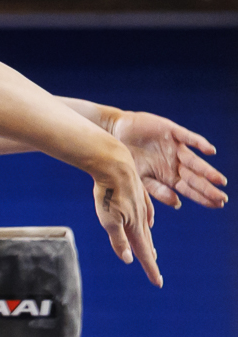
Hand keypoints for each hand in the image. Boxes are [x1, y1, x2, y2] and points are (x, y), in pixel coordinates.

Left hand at [91, 144, 161, 286]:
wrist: (114, 164)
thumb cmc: (109, 193)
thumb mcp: (109, 220)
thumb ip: (119, 241)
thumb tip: (130, 260)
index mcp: (135, 226)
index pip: (143, 253)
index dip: (150, 269)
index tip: (158, 283)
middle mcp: (141, 218)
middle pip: (145, 243)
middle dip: (148, 259)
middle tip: (154, 273)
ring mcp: (140, 206)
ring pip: (145, 229)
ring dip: (147, 243)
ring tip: (150, 253)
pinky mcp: (136, 196)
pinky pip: (145, 214)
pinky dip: (147, 223)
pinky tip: (148, 224)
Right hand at [111, 109, 226, 211]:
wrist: (114, 134)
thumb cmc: (125, 158)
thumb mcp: (138, 178)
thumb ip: (157, 191)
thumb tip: (178, 204)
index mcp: (167, 176)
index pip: (189, 189)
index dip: (203, 197)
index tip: (217, 205)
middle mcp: (175, 163)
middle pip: (195, 178)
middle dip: (208, 188)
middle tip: (223, 199)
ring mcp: (175, 148)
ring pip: (195, 161)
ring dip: (207, 171)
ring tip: (220, 181)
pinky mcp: (172, 132)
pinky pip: (189, 138)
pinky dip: (199, 143)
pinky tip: (210, 152)